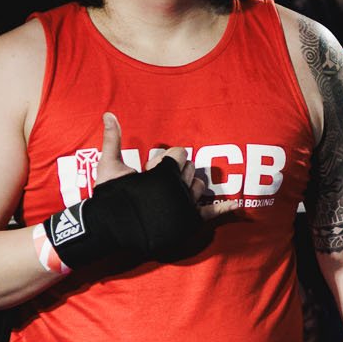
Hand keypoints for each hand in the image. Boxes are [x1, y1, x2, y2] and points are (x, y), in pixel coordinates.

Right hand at [45, 115, 208, 268]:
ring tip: (172, 192)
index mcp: (165, 171)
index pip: (180, 154)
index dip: (166, 160)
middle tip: (158, 182)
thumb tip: (108, 114)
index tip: (152, 169)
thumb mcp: (108, 164)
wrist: (111, 227)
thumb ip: (112, 138)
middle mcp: (179, 187)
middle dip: (177, 172)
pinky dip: (224, 208)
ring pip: (199, 186)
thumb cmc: (111, 195)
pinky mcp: (188, 221)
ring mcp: (185, 204)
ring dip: (190, 186)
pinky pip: (211, 212)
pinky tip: (235, 204)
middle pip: (190, 169)